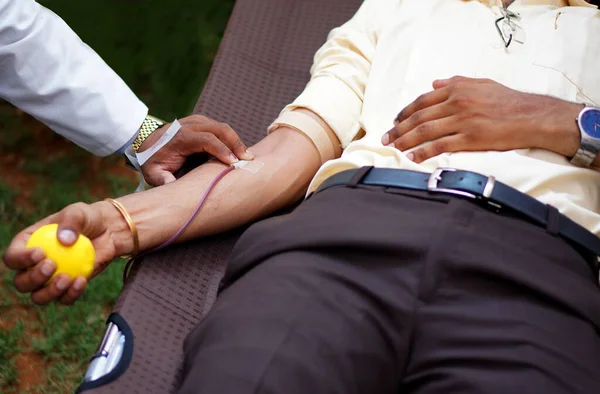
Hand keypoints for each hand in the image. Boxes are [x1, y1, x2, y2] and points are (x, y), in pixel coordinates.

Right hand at [2, 202, 130, 304]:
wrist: (108, 232)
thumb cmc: (87, 218)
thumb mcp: (78, 213)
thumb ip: (70, 222)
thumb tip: (64, 240)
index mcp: (27, 246)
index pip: (13, 257)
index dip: (21, 259)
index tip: (41, 253)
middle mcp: (33, 267)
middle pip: (22, 282)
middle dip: (33, 278)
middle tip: (52, 265)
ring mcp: (50, 280)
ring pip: (39, 296)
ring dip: (49, 292)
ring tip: (66, 278)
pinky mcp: (68, 288)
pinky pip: (64, 299)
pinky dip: (71, 294)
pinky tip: (81, 281)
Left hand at [139, 115, 253, 185]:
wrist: (146, 141)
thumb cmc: (153, 160)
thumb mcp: (153, 173)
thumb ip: (164, 181)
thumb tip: (174, 191)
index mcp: (181, 138)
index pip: (207, 139)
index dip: (222, 150)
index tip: (233, 162)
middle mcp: (190, 125)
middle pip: (220, 129)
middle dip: (236, 143)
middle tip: (248, 159)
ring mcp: (197, 121)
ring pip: (222, 127)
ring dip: (236, 141)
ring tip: (247, 156)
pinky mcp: (202, 122)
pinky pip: (220, 128)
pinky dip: (231, 139)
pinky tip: (238, 151)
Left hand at [382, 76, 582, 162]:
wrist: (532, 116)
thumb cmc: (509, 100)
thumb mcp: (482, 83)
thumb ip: (457, 82)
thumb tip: (434, 84)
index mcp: (457, 89)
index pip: (422, 101)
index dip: (405, 112)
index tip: (395, 122)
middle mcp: (456, 103)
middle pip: (419, 117)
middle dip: (399, 129)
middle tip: (386, 138)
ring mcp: (462, 121)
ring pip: (425, 131)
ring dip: (405, 141)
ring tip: (394, 148)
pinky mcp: (470, 138)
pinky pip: (440, 146)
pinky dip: (423, 152)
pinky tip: (412, 158)